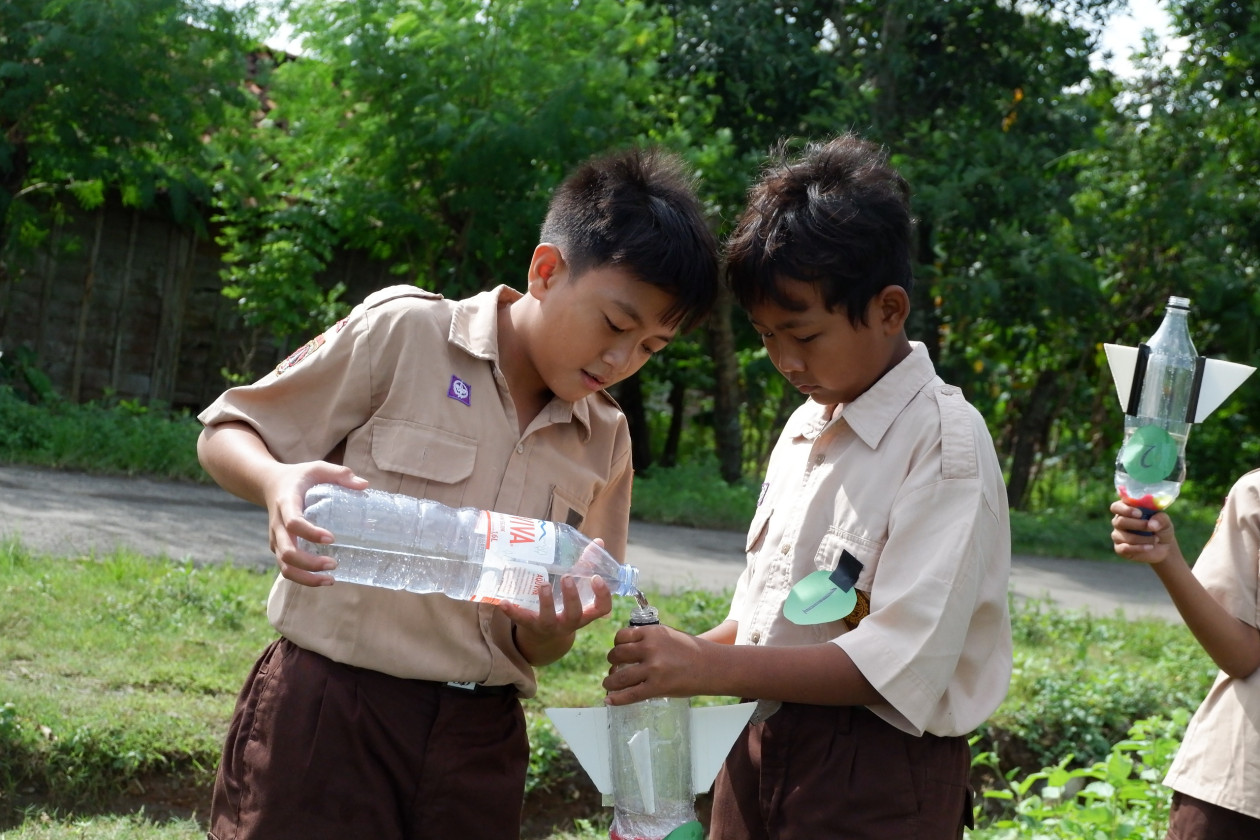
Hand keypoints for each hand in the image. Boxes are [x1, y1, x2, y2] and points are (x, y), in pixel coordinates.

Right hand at [263, 462, 368, 585]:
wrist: (270, 484)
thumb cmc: (300, 477)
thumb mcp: (317, 468)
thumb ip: (340, 474)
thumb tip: (364, 485)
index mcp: (286, 503)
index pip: (294, 522)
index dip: (310, 533)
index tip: (332, 538)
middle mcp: (278, 524)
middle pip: (287, 552)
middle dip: (310, 563)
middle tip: (334, 564)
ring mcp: (276, 538)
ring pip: (284, 565)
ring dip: (306, 577)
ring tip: (330, 580)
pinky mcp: (278, 547)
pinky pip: (286, 568)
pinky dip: (302, 578)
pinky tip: (322, 580)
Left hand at [500, 539, 614, 666]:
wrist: (544, 635)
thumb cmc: (565, 605)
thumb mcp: (577, 590)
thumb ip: (585, 567)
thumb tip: (598, 542)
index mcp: (585, 613)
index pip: (602, 608)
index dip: (602, 595)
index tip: (596, 578)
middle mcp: (569, 622)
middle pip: (574, 614)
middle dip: (571, 596)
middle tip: (567, 577)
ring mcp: (550, 626)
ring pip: (548, 619)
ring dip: (546, 602)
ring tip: (543, 584)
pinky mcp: (530, 626)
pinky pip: (521, 620)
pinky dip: (512, 611)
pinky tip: (503, 602)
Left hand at [603, 623, 711, 704]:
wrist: (711, 666)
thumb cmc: (691, 651)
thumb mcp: (668, 635)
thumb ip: (648, 639)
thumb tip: (626, 649)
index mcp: (652, 632)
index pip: (621, 636)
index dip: (616, 645)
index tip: (618, 651)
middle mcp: (650, 648)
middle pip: (617, 655)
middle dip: (612, 663)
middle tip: (614, 669)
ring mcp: (653, 668)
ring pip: (619, 676)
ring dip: (610, 681)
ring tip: (609, 684)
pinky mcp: (657, 687)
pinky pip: (630, 694)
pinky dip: (616, 699)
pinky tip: (610, 700)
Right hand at [1110, 499, 1175, 565]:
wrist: (1164, 547)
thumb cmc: (1161, 528)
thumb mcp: (1165, 521)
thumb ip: (1160, 519)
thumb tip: (1151, 525)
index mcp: (1126, 510)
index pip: (1116, 507)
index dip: (1125, 509)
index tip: (1139, 514)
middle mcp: (1119, 522)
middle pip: (1119, 521)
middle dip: (1138, 525)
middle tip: (1151, 527)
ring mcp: (1118, 536)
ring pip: (1124, 536)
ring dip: (1142, 539)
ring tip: (1156, 539)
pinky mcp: (1120, 549)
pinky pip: (1125, 548)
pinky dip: (1139, 548)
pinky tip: (1150, 547)